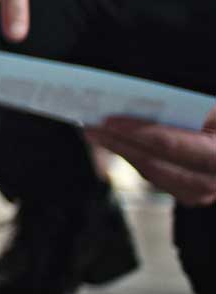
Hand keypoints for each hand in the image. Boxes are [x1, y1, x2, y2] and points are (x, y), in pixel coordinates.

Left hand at [89, 111, 215, 206]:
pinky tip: (114, 142)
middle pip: (156, 162)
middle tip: (89, 125)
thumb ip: (192, 110)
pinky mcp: (192, 193)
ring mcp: (204, 191)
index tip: (108, 120)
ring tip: (94, 131)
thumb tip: (144, 100)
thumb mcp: (212, 112)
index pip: (172, 144)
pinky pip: (156, 176)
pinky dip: (134, 158)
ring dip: (121, 151)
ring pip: (152, 172)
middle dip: (119, 143)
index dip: (137, 132)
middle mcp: (213, 179)